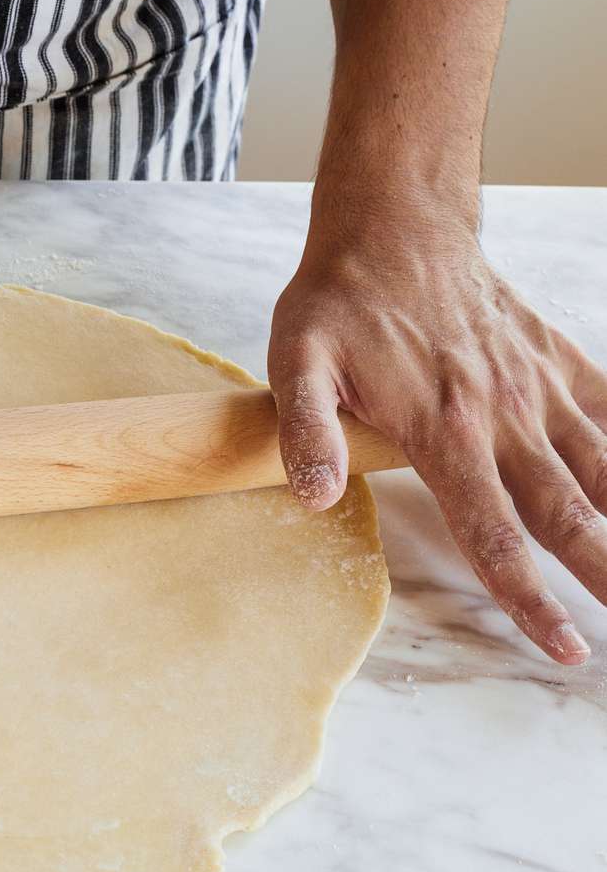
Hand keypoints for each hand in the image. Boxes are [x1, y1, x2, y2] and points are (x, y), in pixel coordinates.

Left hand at [269, 199, 606, 664]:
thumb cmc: (339, 300)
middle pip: (566, 514)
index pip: (492, 532)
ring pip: (603, 470)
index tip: (565, 646)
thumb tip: (315, 499)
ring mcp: (536, 387)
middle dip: (606, 576)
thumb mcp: (295, 360)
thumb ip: (308, 430)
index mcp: (442, 429)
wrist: (394, 225)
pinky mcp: (555, 359)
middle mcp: (503, 415)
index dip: (529, 597)